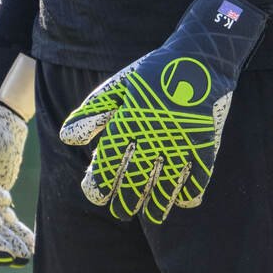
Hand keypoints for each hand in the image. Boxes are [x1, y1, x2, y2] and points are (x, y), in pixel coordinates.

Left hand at [58, 0, 265, 223]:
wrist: (200, 56)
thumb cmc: (153, 74)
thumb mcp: (119, 87)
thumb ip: (92, 113)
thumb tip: (65, 139)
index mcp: (129, 118)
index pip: (109, 161)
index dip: (100, 184)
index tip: (96, 195)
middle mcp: (154, 132)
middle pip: (136, 180)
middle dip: (126, 202)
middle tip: (121, 211)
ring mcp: (182, 139)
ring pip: (167, 185)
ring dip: (158, 206)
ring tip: (152, 217)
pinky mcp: (206, 142)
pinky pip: (198, 177)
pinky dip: (190, 193)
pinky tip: (183, 200)